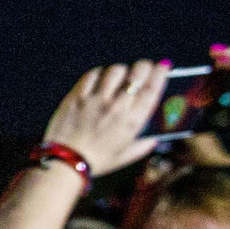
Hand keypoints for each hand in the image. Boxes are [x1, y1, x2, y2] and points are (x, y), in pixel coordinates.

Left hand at [41, 61, 170, 176]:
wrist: (65, 162)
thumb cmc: (96, 161)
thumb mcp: (125, 157)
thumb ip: (142, 146)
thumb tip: (154, 138)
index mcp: (132, 121)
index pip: (152, 89)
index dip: (160, 74)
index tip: (163, 66)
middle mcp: (117, 107)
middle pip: (136, 74)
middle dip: (144, 66)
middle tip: (144, 67)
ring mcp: (96, 100)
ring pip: (115, 71)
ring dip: (121, 70)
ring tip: (120, 75)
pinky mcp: (77, 97)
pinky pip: (92, 75)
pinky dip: (99, 73)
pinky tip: (100, 77)